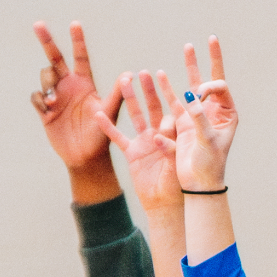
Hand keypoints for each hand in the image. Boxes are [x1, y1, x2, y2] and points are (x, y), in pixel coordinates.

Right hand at [31, 22, 124, 174]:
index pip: (80, 57)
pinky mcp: (45, 110)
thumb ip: (117, 93)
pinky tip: (48, 111)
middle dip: (47, 41)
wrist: (85, 157)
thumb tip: (130, 73)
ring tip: (55, 102)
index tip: (75, 24)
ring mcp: (56, 97)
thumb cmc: (102, 136)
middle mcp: (69, 86)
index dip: (78, 41)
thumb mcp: (109, 113)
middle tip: (38, 24)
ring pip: (44, 77)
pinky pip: (36, 97)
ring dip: (47, 84)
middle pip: (55, 58)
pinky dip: (40, 100)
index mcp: (85, 83)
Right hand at [94, 72, 182, 214]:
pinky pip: (117, 137)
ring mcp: (144, 142)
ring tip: (125, 81)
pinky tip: (97, 113)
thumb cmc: (179, 184)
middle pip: (154, 107)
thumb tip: (166, 127)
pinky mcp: (132, 152)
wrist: (164, 204)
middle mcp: (160, 134)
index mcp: (176, 135)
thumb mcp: (179, 161)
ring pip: (136, 116)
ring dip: (130, 99)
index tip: (164, 76)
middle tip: (144, 73)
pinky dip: (108, 127)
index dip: (170, 94)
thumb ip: (173, 144)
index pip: (173, 111)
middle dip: (149, 90)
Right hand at [160, 38, 235, 190]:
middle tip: (206, 40)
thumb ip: (200, 118)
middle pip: (206, 81)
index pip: (219, 87)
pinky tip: (157, 76)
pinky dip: (163, 90)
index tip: (198, 94)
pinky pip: (172, 103)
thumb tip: (192, 97)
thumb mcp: (207, 140)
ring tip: (182, 50)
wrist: (198, 184)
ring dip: (182, 71)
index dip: (208, 86)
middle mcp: (211, 112)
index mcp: (226, 114)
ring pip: (187, 89)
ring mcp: (194, 117)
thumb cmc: (209, 164)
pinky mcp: (180, 125)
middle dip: (205, 61)